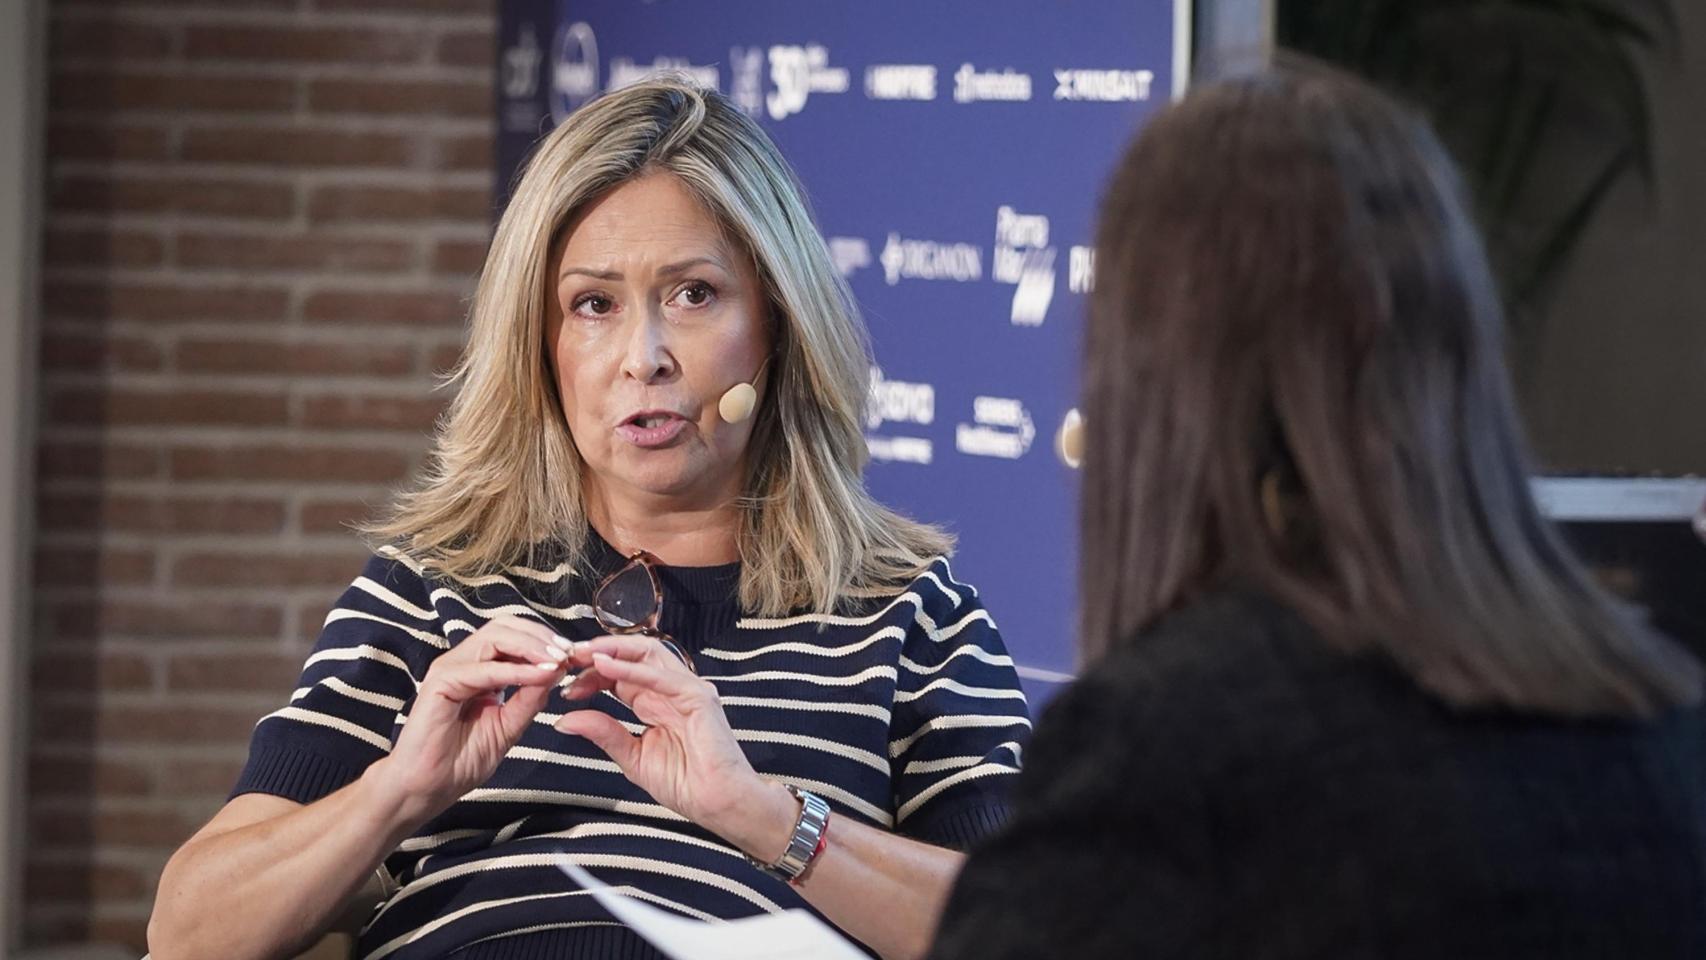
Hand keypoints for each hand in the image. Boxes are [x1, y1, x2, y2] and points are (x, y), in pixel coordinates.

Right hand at [369, 615, 572, 827]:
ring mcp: (450, 668)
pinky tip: (539, 675)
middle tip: (569, 653)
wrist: (426, 789)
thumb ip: (530, 698)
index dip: (545, 640)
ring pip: (495, 637)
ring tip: (558, 660)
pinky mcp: (440, 682)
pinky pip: (484, 668)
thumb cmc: (460, 761)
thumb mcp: (509, 725)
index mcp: (480, 669)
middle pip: (506, 627)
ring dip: (532, 646)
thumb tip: (557, 670)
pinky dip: (516, 670)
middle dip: (542, 636)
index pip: (514, 636)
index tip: (575, 654)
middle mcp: (464, 661)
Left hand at [554, 636, 794, 856]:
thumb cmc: (685, 783)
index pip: (618, 674)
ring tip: (584, 654)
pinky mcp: (698, 696)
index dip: (591, 674)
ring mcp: (686, 689)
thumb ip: (603, 733)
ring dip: (613, 650)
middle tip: (569, 658)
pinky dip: (632, 668)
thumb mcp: (632, 757)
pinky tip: (606, 666)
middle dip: (599, 652)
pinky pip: (662, 676)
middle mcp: (669, 690)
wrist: (717, 803)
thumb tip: (565, 719)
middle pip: (631, 655)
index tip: (565, 684)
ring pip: (648, 653)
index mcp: (654, 703)